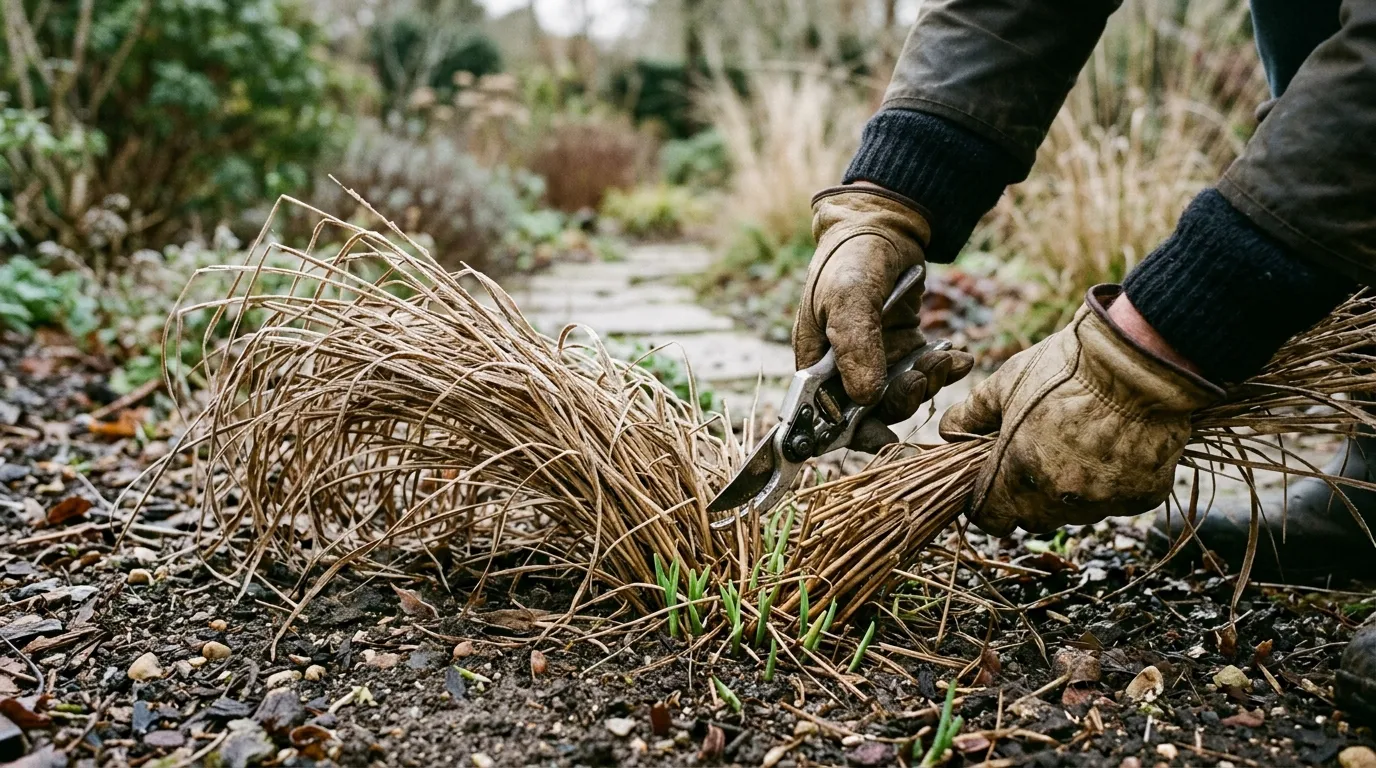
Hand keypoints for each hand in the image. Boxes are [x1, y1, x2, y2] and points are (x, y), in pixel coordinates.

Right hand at [794, 186, 972, 429]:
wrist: (884, 224)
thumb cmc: (852, 258)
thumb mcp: (848, 297)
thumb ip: (855, 346)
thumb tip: (865, 398)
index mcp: (815, 362)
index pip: (826, 415)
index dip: (851, 433)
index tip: (882, 439)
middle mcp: (842, 368)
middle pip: (870, 410)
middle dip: (901, 400)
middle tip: (921, 375)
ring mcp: (875, 359)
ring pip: (902, 394)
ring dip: (926, 382)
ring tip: (942, 357)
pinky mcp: (903, 348)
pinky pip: (924, 372)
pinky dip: (944, 369)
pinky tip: (959, 356)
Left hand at [938, 286, 1223, 535]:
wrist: (1139, 359)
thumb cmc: (1065, 368)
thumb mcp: (1005, 383)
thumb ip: (971, 414)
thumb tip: (949, 432)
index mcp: (1016, 475)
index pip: (989, 518)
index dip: (987, 503)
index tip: (993, 484)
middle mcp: (1058, 499)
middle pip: (1032, 518)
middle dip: (1028, 494)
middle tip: (1039, 455)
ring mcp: (1102, 502)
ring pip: (1076, 512)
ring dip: (1072, 491)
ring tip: (1082, 445)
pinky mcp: (1141, 498)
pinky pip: (1118, 501)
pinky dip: (1114, 482)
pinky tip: (1116, 446)